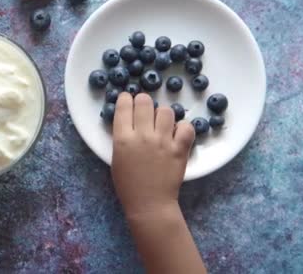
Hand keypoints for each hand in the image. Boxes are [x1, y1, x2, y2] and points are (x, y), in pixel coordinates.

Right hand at [111, 94, 204, 273]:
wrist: (149, 203)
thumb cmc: (128, 183)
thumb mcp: (116, 157)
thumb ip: (122, 136)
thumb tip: (129, 118)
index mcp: (122, 138)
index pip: (124, 105)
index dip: (126, 99)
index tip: (128, 100)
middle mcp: (142, 136)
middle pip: (145, 102)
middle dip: (144, 102)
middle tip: (145, 110)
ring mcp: (162, 141)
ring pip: (166, 111)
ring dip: (163, 115)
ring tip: (162, 124)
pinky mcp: (179, 149)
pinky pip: (186, 127)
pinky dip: (183, 128)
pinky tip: (177, 134)